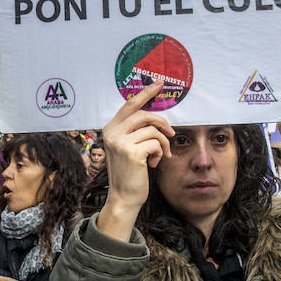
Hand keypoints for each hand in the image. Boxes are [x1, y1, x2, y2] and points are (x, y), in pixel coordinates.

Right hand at [99, 79, 175, 239]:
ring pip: (153, 130)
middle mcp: (112, 133)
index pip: (129, 105)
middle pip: (144, 114)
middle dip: (162, 123)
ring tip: (161, 155)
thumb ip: (134, 132)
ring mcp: (120, 142)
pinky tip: (154, 163)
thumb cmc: (129, 173)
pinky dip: (160, 152)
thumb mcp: (127, 148)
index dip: (146, 93)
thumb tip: (154, 117)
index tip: (159, 83)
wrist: (124, 197)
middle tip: (170, 134)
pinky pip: (156, 143)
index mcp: (110, 129)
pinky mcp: (131, 152)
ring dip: (163, 143)